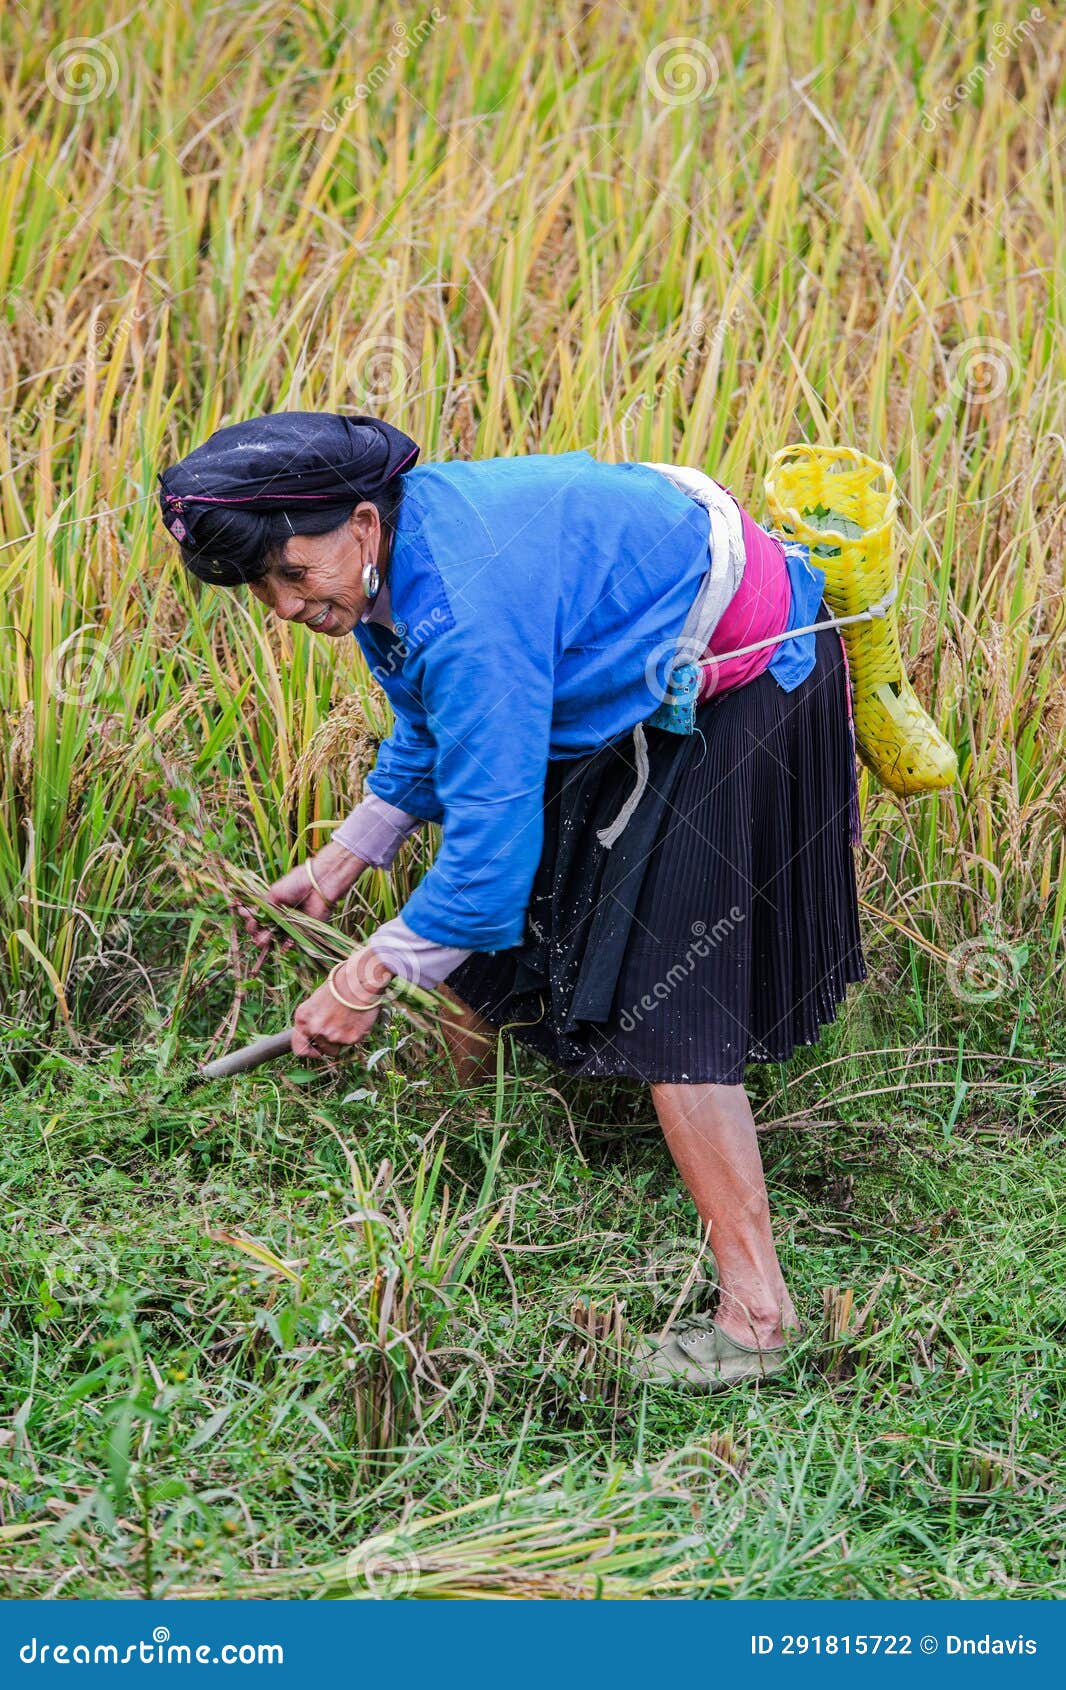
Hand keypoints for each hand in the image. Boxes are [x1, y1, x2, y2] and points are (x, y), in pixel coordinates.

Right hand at [235, 842, 364, 950]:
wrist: (318, 884)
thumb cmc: (296, 883)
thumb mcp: (274, 893)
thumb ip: (262, 906)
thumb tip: (247, 915)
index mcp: (272, 906)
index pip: (256, 916)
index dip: (249, 917)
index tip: (244, 913)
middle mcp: (280, 917)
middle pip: (262, 929)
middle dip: (254, 930)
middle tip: (254, 926)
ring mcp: (290, 926)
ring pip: (274, 938)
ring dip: (265, 940)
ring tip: (263, 939)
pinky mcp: (302, 932)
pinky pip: (290, 943)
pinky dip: (284, 945)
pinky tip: (280, 944)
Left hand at [291, 946, 395, 1060]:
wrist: (359, 979)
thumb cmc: (339, 986)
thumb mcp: (316, 1001)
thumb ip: (313, 1020)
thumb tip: (317, 1035)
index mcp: (302, 1018)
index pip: (299, 1048)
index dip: (310, 1051)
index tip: (317, 1049)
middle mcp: (314, 1029)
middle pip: (322, 1050)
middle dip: (330, 1043)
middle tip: (340, 1029)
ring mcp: (332, 1035)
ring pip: (337, 1048)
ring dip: (343, 1039)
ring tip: (348, 1020)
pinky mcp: (349, 1038)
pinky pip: (352, 1043)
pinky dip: (355, 1034)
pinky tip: (357, 1019)